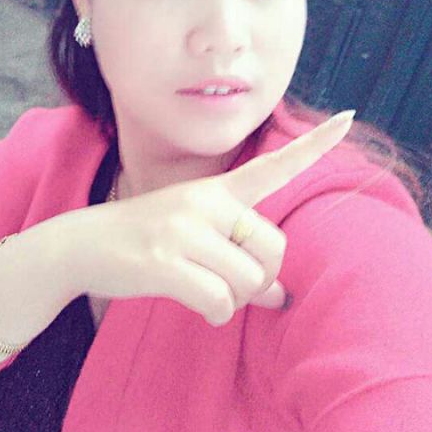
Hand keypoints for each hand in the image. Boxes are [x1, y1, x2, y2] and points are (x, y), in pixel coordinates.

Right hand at [64, 110, 354, 325]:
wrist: (82, 244)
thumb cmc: (147, 239)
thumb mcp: (194, 236)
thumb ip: (241, 257)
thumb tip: (282, 296)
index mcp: (215, 190)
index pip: (273, 165)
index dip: (314, 144)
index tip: (349, 117)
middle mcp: (204, 202)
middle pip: (273, 249)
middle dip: (260, 277)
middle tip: (232, 283)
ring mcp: (183, 230)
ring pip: (249, 282)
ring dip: (233, 299)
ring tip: (204, 290)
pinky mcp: (164, 263)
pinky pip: (220, 303)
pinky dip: (215, 314)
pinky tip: (193, 303)